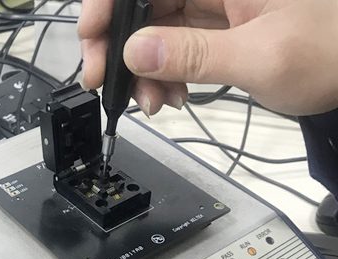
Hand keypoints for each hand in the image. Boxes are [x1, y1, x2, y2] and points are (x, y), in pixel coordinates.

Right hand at [78, 0, 337, 115]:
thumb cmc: (330, 56)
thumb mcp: (261, 58)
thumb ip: (195, 55)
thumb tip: (136, 52)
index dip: (108, 4)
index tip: (90, 36)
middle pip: (140, 2)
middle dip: (117, 44)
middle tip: (103, 79)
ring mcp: (210, 6)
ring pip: (151, 29)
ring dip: (139, 70)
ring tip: (151, 102)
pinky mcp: (211, 30)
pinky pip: (170, 49)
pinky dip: (161, 76)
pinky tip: (169, 97)